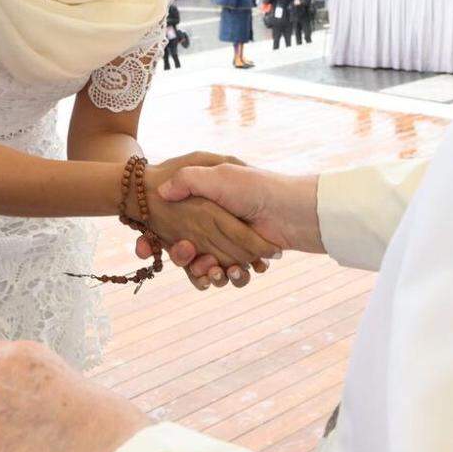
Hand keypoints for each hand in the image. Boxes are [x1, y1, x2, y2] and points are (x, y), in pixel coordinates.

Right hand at [136, 153, 280, 277]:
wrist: (290, 210)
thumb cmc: (254, 188)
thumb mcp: (219, 175)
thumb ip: (188, 180)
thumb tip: (162, 192)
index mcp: (207, 206)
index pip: (179, 229)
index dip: (173, 242)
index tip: (179, 245)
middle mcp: (218, 226)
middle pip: (191, 253)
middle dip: (191, 261)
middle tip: (198, 259)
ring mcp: (233, 243)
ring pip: (210, 268)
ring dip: (210, 272)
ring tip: (217, 269)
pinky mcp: (248, 258)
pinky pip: (230, 275)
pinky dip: (230, 277)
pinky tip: (233, 271)